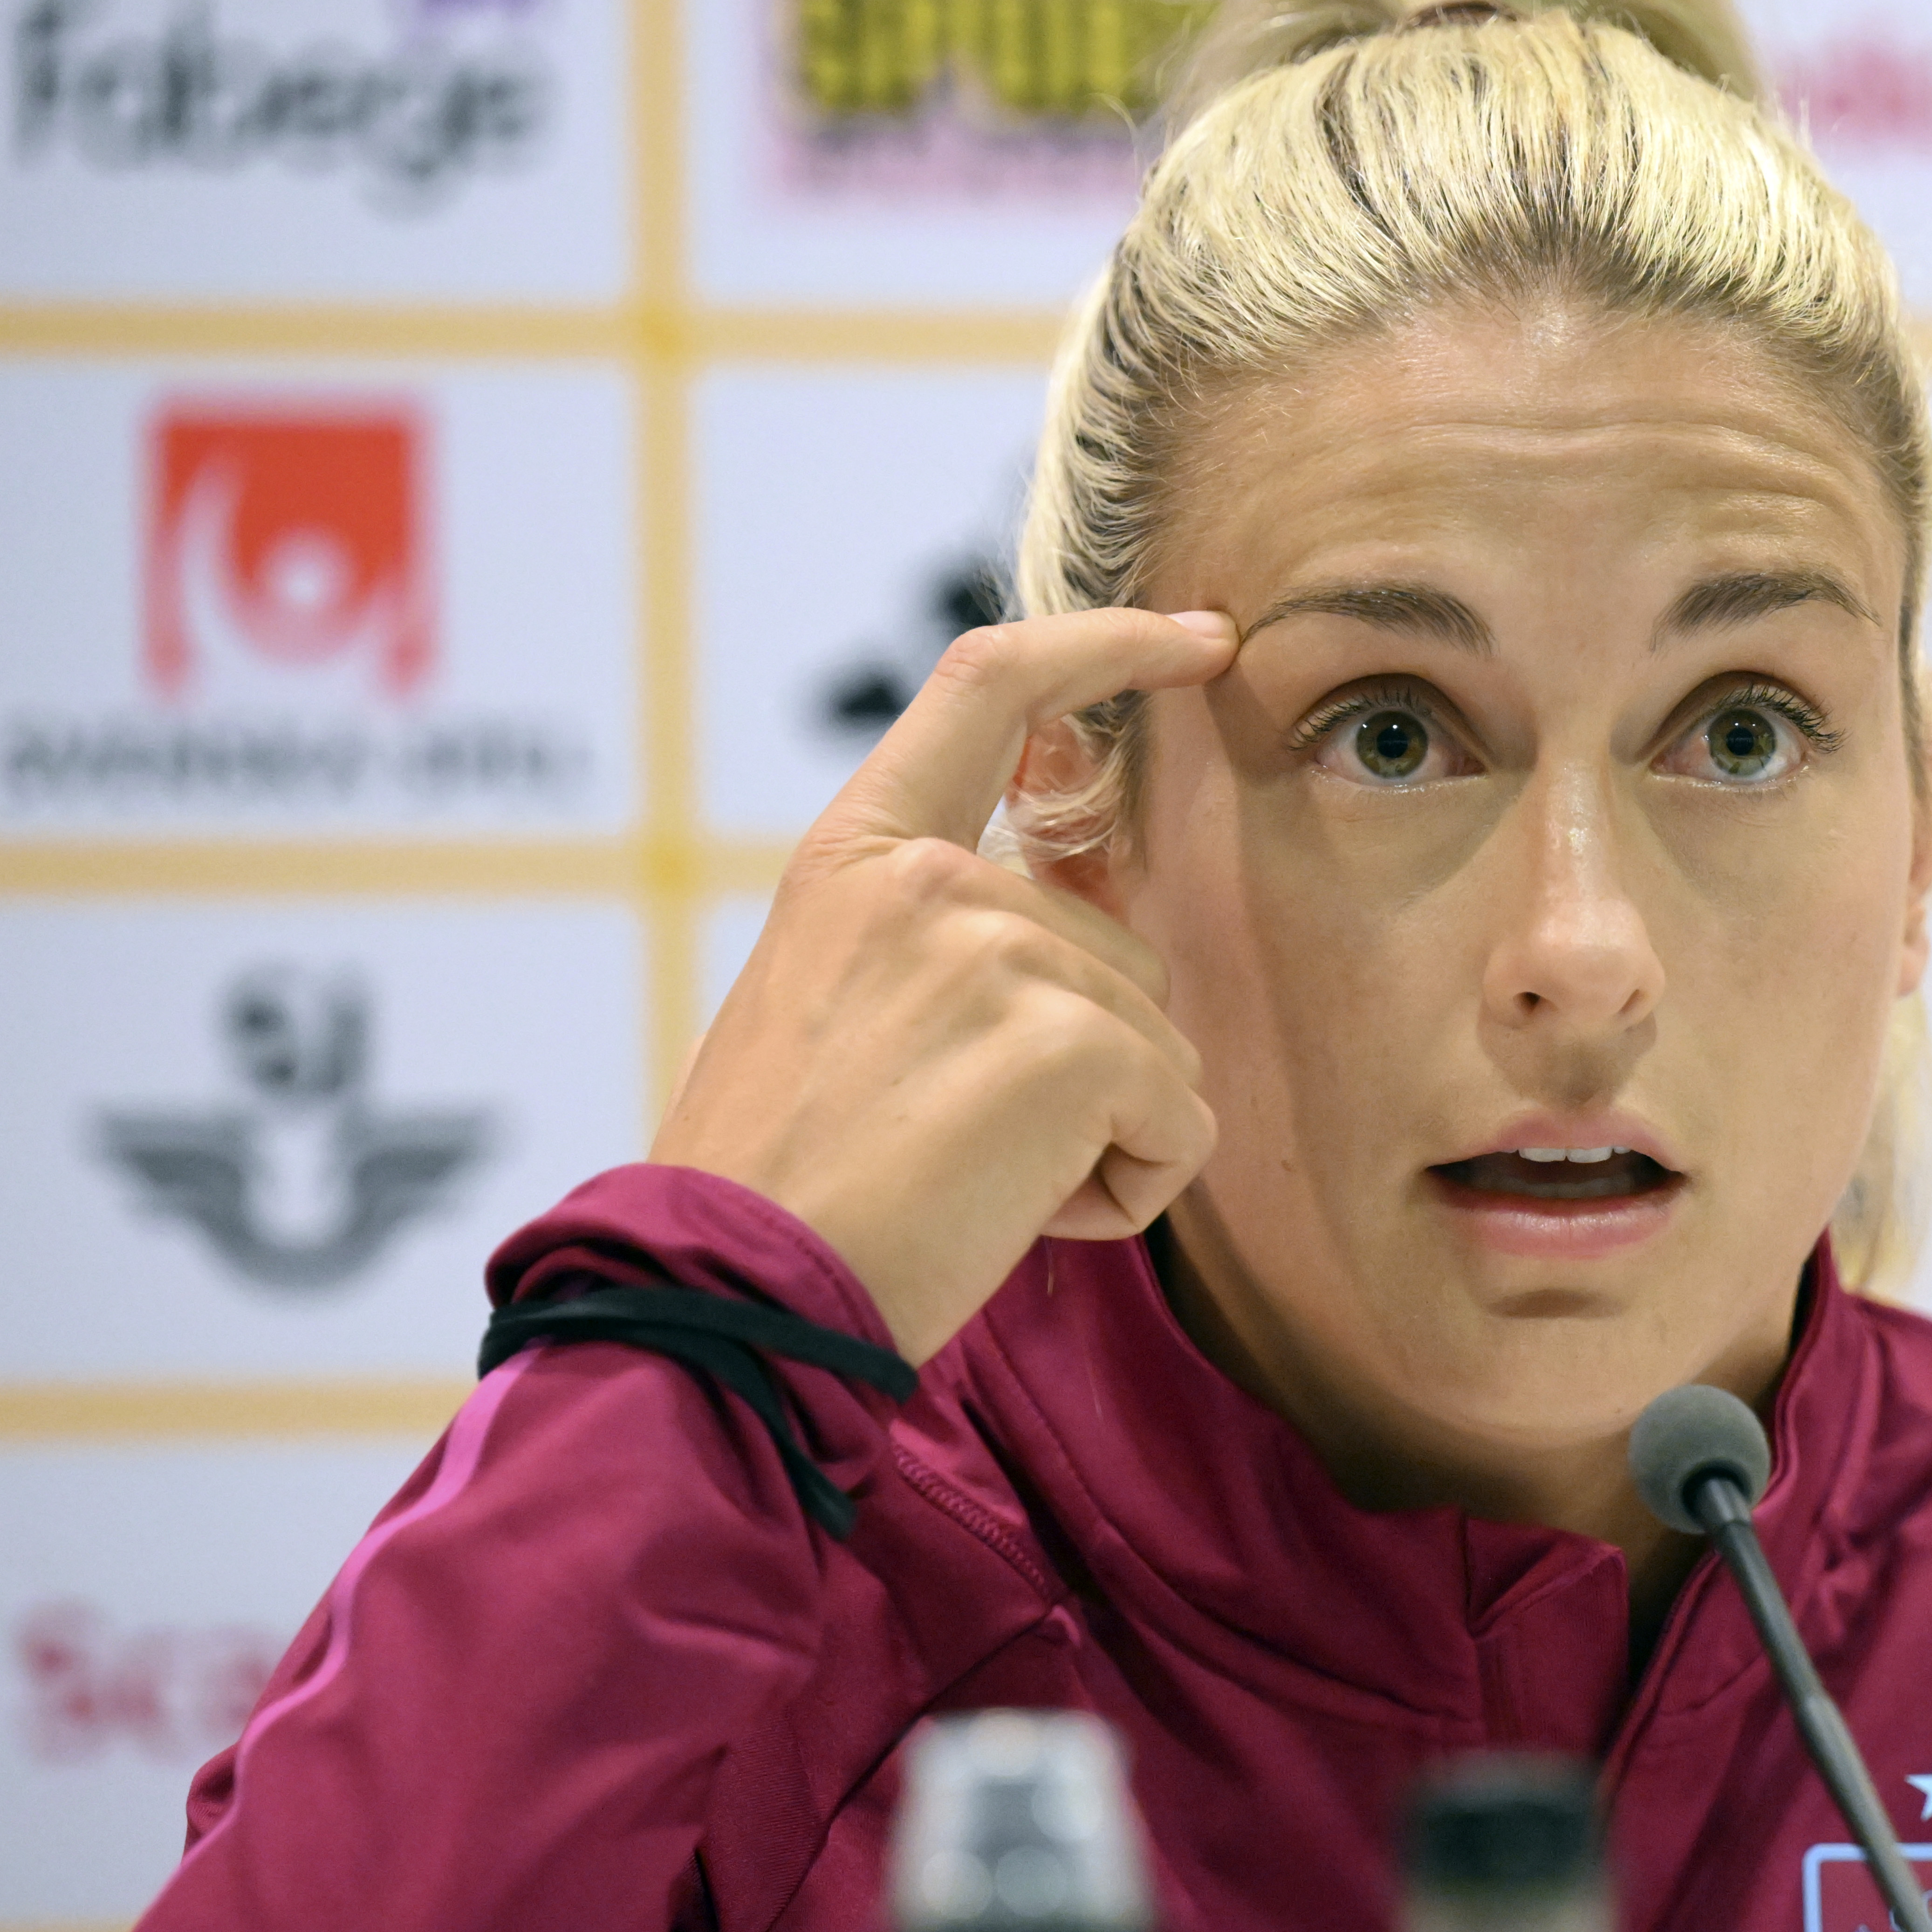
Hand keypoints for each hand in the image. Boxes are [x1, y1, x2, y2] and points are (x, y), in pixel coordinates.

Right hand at [656, 609, 1233, 1359]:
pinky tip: (1016, 1218)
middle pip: (1119, 951)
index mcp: (858, 857)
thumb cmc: (787, 1185)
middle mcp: (931, 881)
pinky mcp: (1070, 1044)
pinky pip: (1182, 1123)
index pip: (990, 685)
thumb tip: (1096, 890)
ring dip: (1095, 1138)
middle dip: (1078, 1069)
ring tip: (964, 1184)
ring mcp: (1002, 952)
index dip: (1109, 645)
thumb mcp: (846, 1007)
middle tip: (945, 1145)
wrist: (730, 1294)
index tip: (1201, 637)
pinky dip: (1128, 1192)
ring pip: (1159, 1046)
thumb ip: (955, 933)